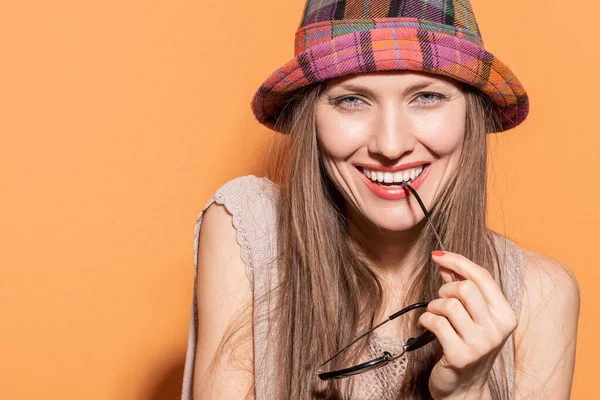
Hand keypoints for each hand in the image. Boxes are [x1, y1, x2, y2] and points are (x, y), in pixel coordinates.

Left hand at [416, 251, 517, 399]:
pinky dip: (426, 320)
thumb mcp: (472, 317)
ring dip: (434, 307)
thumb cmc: (468, 346)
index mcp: (506, 315)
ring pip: (448, 305)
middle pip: (465, 288)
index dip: (457, 261)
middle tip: (440, 301)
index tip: (438, 255)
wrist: (464, 388)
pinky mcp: (460, 355)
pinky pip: (435, 322)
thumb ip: (461, 288)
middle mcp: (497, 329)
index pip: (482, 276)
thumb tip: (445, 262)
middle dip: (445, 290)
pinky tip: (428, 327)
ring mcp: (480, 344)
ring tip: (435, 317)